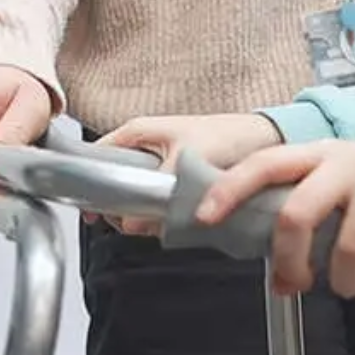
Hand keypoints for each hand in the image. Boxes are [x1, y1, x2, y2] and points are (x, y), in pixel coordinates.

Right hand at [91, 113, 285, 234]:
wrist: (265, 139)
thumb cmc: (231, 136)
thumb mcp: (186, 161)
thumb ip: (157, 191)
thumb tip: (130, 221)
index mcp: (137, 132)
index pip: (96, 158)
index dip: (89, 186)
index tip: (94, 212)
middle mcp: (144, 146)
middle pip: (113, 183)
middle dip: (121, 207)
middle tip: (134, 221)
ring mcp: (158, 163)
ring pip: (133, 195)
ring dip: (142, 214)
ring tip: (158, 220)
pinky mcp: (174, 178)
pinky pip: (155, 201)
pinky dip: (160, 214)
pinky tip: (172, 221)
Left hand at [194, 142, 354, 297]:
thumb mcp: (344, 190)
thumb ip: (310, 218)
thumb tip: (278, 277)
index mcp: (321, 154)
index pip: (267, 164)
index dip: (231, 188)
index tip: (205, 217)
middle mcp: (349, 159)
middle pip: (297, 212)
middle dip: (292, 261)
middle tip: (297, 284)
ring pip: (347, 247)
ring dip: (345, 281)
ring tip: (352, 283)